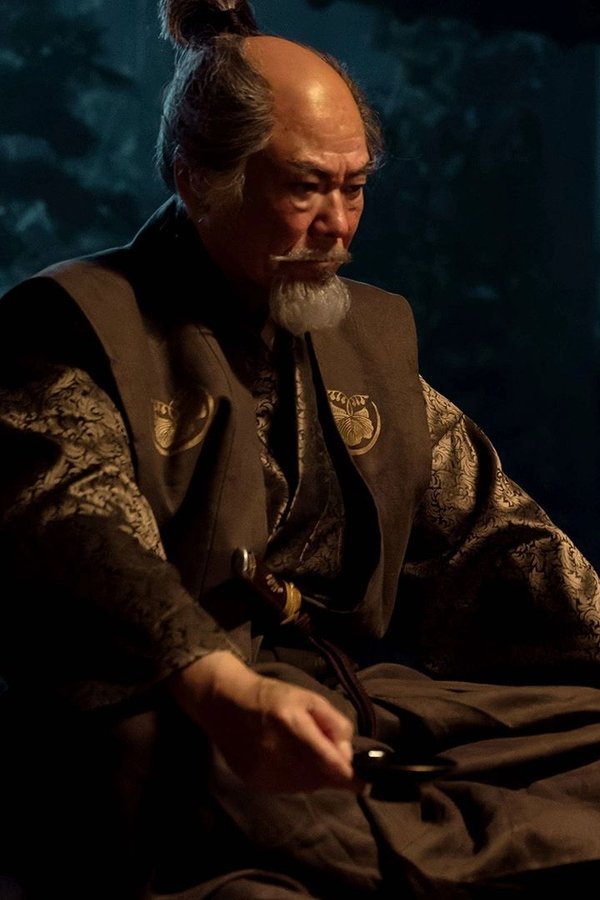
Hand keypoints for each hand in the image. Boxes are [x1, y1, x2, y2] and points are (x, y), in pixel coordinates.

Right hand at [169, 651, 361, 792]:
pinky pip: (288, 789)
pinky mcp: (254, 782)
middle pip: (320, 778)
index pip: (329, 765)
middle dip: (330, 770)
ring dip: (314, 776)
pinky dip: (296, 780)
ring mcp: (264, 771)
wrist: (225, 703)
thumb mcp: (309, 698)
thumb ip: (334, 723)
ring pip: (305, 786)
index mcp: (292, 726)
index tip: (361, 782)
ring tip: (304, 752)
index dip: (349, 777)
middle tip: (325, 751)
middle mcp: (277, 753)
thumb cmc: (272, 696)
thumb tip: (347, 753)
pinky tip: (288, 761)